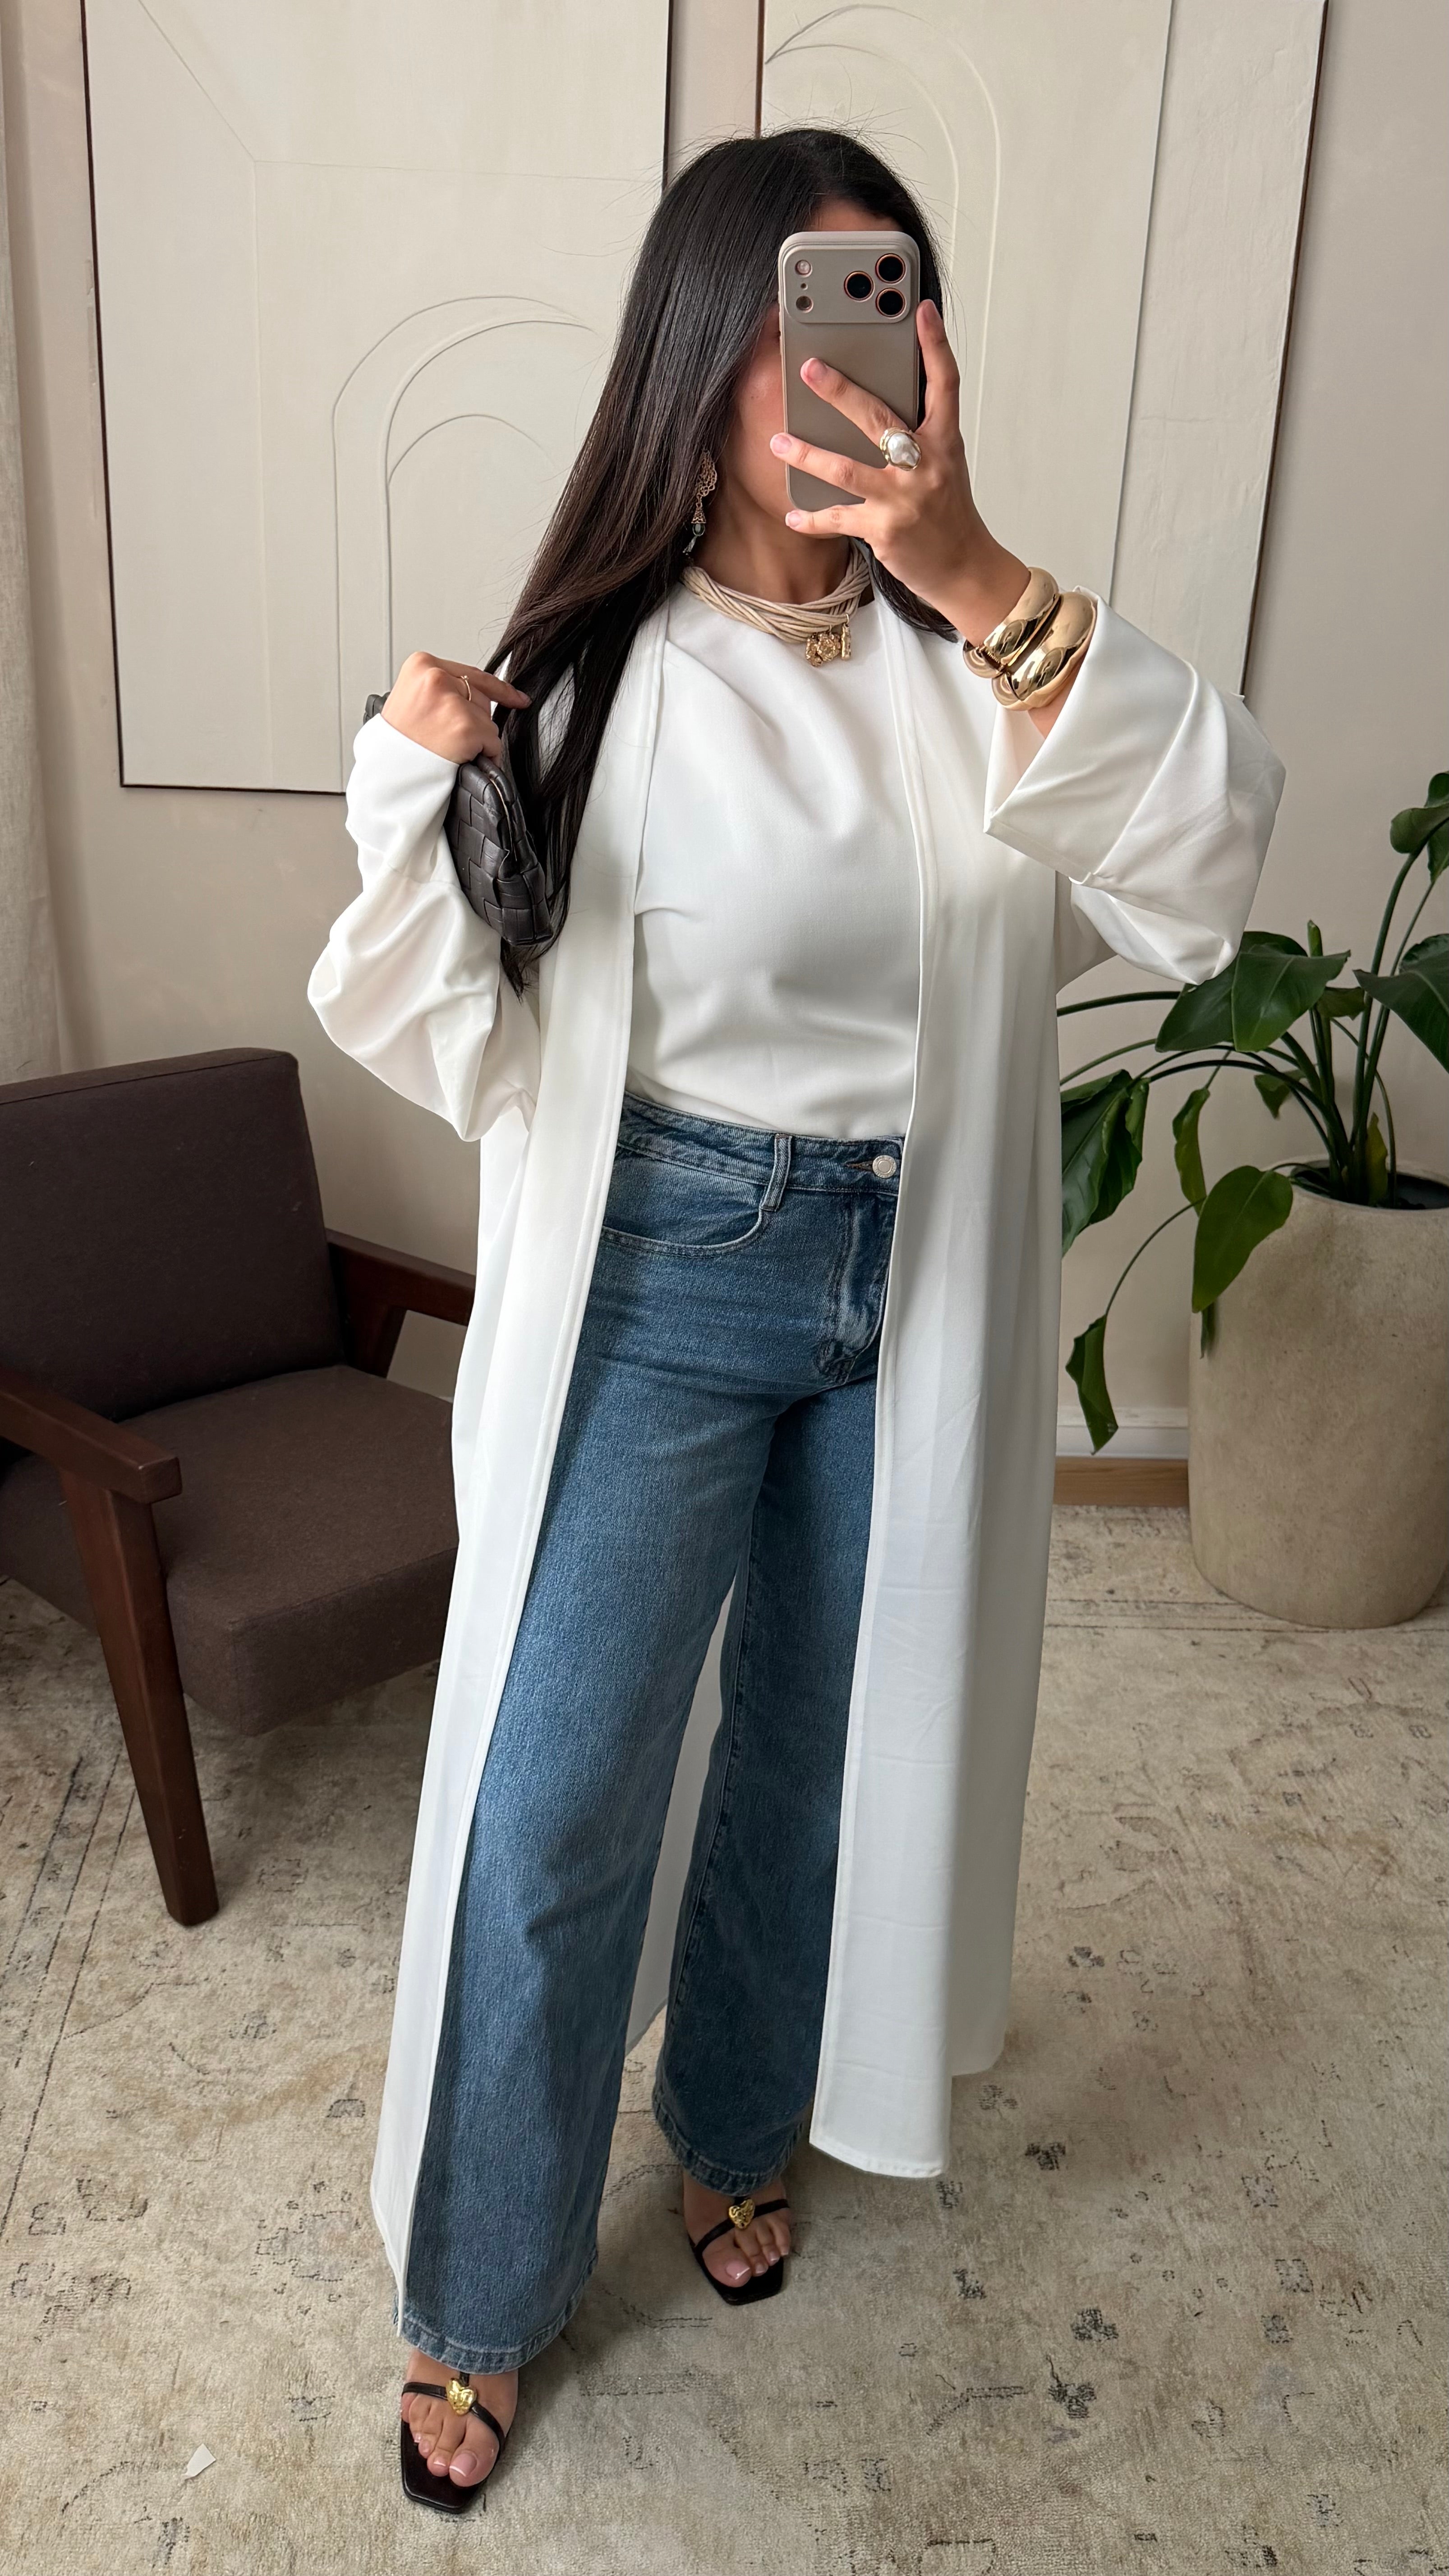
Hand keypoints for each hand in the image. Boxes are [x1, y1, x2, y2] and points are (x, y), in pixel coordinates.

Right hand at [380, 651, 529, 764]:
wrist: (389, 772)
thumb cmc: (400, 741)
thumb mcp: (413, 699)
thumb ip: (443, 689)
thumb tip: (480, 694)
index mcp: (421, 665)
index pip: (472, 674)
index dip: (498, 689)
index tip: (518, 698)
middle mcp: (436, 678)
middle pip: (481, 697)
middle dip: (475, 720)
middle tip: (447, 736)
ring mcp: (452, 703)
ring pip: (488, 720)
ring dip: (476, 739)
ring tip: (446, 747)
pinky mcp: (465, 728)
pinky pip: (492, 741)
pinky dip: (484, 754)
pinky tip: (459, 757)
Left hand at [768, 300, 1026, 646]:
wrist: (964, 568)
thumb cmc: (948, 514)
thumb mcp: (943, 466)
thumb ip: (917, 436)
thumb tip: (873, 409)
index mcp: (944, 442)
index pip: (945, 384)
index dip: (935, 345)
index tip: (923, 311)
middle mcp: (925, 465)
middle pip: (878, 417)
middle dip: (840, 390)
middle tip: (810, 368)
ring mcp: (903, 497)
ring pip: (845, 468)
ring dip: (807, 454)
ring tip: (778, 443)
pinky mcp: (884, 529)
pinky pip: (838, 518)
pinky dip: (811, 518)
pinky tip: (792, 513)